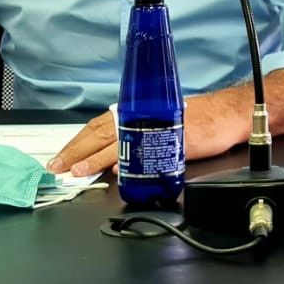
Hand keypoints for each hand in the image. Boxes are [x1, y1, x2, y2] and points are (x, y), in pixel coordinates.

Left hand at [47, 95, 248, 175]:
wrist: (226, 114)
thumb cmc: (197, 117)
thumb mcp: (160, 122)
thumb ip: (136, 138)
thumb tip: (114, 162)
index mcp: (136, 112)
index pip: (98, 126)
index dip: (77, 142)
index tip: (60, 158)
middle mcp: (142, 117)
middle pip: (101, 133)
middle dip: (77, 151)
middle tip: (57, 166)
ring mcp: (156, 129)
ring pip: (118, 143)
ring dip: (96, 159)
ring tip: (79, 172)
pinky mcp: (173, 141)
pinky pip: (147, 153)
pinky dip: (131, 162)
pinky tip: (118, 172)